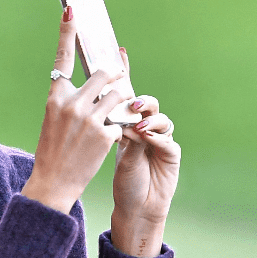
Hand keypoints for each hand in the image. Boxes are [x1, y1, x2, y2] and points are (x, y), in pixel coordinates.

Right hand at [21, 7, 131, 213]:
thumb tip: (93, 87)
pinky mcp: (105, 134)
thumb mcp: (54, 121)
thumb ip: (70, 101)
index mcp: (55, 98)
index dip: (68, 33)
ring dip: (121, 105)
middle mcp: (71, 104)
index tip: (72, 10)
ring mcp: (89, 118)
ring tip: (110, 120)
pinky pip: (121, 122)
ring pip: (119, 96)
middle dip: (114, 78)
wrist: (53, 183)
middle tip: (117, 83)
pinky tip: (105, 145)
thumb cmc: (53, 152)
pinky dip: (118, 131)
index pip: (62, 59)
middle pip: (103, 75)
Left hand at [110, 49, 180, 256]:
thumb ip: (103, 125)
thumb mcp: (107, 148)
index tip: (120, 51)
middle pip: (145, 101)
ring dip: (148, 118)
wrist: (136, 206)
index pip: (127, 93)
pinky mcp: (172, 154)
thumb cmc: (123, 179)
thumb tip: (84, 99)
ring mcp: (161, 138)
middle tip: (128, 98)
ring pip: (159, 117)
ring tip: (136, 123)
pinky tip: (147, 137)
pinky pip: (167, 139)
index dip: (124, 72)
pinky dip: (156, 137)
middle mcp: (147, 127)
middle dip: (137, 97)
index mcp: (129, 123)